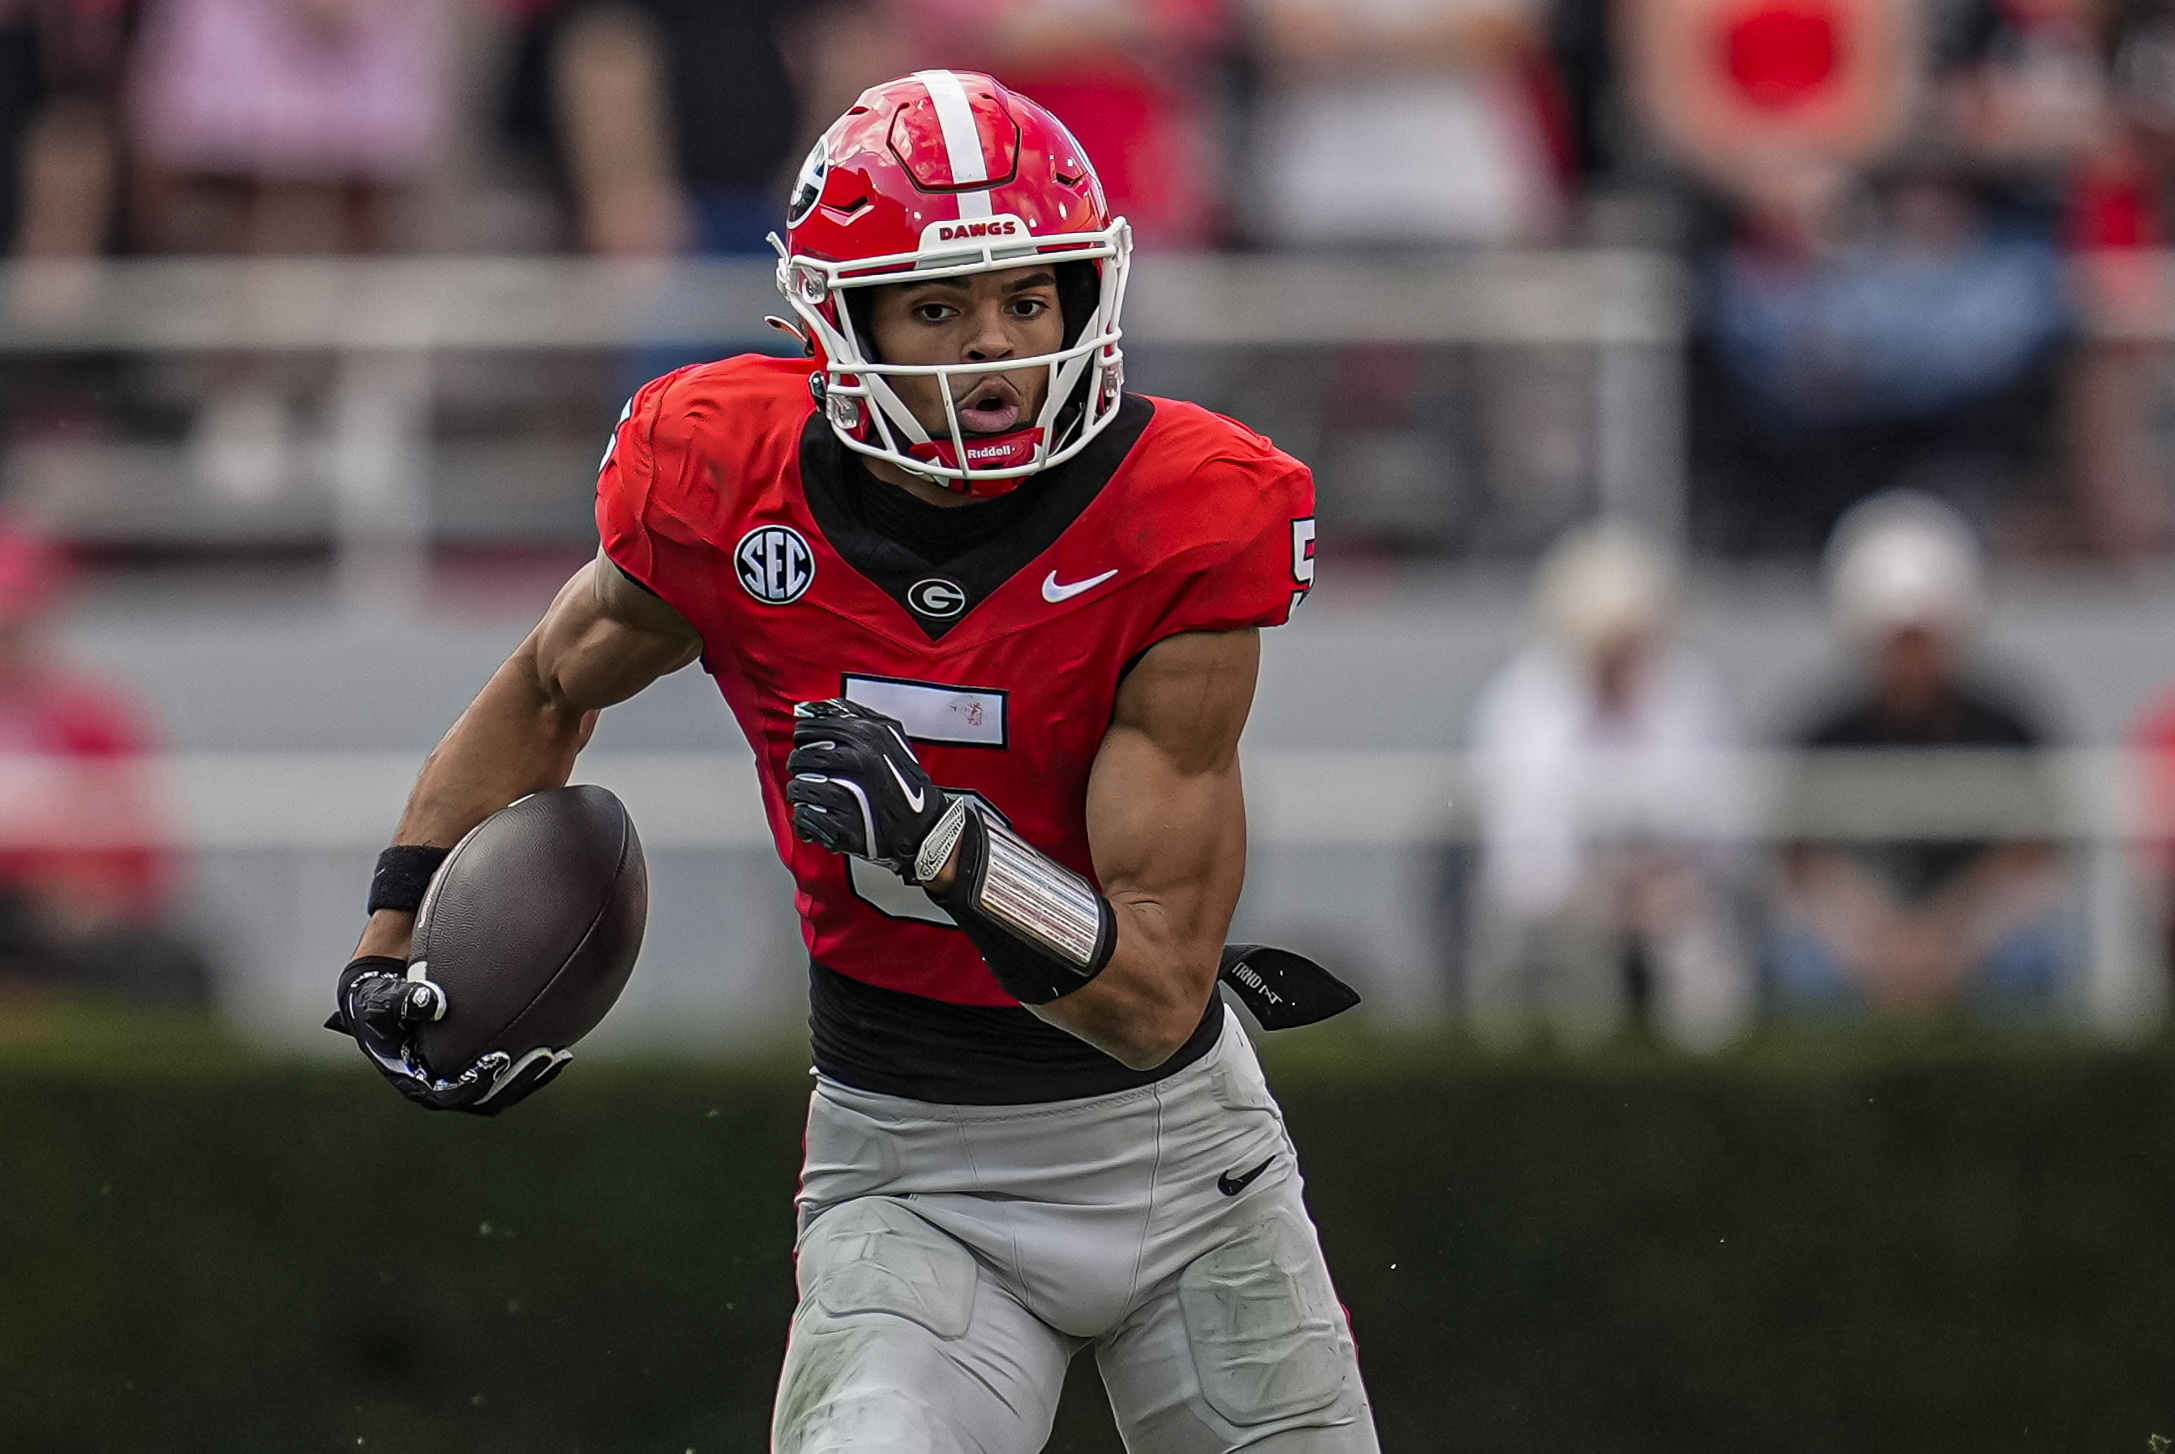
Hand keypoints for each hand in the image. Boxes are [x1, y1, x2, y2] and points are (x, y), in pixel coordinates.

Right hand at [326, 956, 569, 1115]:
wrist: (381, 992)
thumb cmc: (377, 999)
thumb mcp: (381, 1000)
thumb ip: (404, 1001)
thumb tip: (434, 1002)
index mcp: (417, 1081)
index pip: (450, 1095)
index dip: (475, 1084)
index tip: (498, 1063)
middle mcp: (442, 1084)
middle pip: (486, 1097)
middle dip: (515, 1082)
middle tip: (542, 1058)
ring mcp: (461, 1075)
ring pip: (502, 1087)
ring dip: (530, 1075)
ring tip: (558, 1055)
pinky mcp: (476, 1059)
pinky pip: (509, 1065)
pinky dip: (530, 1056)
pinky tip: (557, 1037)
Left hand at [785, 699, 950, 877]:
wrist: (923, 824)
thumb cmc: (904, 778)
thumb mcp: (889, 733)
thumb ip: (852, 713)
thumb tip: (809, 708)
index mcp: (866, 736)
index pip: (810, 729)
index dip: (802, 737)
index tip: (806, 744)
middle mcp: (858, 762)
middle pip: (801, 758)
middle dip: (798, 765)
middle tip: (806, 771)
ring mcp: (852, 794)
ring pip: (799, 788)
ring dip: (799, 792)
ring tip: (810, 794)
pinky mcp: (846, 827)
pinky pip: (806, 817)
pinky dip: (805, 818)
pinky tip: (815, 814)